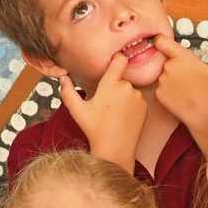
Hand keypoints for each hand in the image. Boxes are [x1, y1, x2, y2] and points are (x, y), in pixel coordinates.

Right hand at [58, 54, 147, 171]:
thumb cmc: (94, 129)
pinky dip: (132, 105)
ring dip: (123, 96)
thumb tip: (63, 78)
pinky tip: (123, 117)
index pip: (120, 59)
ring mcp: (138, 97)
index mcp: (110, 84)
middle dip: (114, 86)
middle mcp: (126, 87)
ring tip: (114, 113)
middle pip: (121, 79)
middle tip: (105, 103)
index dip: (117, 59)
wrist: (115, 148)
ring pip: (129, 90)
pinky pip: (137, 100)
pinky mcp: (145, 106)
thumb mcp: (77, 110)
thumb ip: (68, 91)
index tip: (113, 64)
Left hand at [154, 35, 207, 150]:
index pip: (162, 41)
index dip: (162, 41)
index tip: (165, 44)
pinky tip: (181, 96)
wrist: (206, 116)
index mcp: (182, 57)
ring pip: (163, 75)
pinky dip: (168, 91)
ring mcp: (162, 81)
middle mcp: (168, 67)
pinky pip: (161, 88)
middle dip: (174, 65)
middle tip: (188, 75)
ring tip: (186, 87)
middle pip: (165, 60)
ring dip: (171, 78)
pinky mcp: (159, 94)